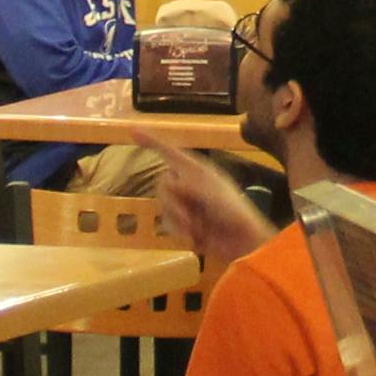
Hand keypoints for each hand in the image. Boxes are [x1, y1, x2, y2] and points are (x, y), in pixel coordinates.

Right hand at [162, 152, 271, 271]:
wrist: (244, 244)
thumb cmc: (234, 214)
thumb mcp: (213, 196)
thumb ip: (189, 186)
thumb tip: (168, 181)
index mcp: (198, 171)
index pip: (170, 152)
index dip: (151, 142)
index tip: (131, 131)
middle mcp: (189, 184)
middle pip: (162, 184)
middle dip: (172, 203)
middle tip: (189, 218)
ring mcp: (186, 204)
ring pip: (163, 206)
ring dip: (178, 220)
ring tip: (197, 230)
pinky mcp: (184, 223)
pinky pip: (167, 224)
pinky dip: (179, 232)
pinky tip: (195, 240)